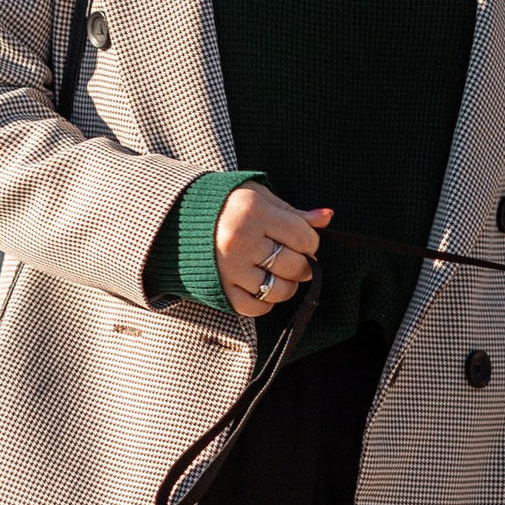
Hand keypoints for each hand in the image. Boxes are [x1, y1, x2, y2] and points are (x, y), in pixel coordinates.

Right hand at [216, 184, 329, 323]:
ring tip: (281, 273)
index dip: (310, 241)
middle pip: (294, 266)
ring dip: (288, 286)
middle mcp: (241, 241)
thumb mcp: (258, 197)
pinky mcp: (219, 288)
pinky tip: (263, 287)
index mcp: (254, 212)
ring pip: (277, 290)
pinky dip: (265, 302)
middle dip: (303, 265)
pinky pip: (253, 307)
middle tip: (295, 259)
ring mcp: (229, 268)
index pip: (303, 237)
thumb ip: (293, 212)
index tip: (302, 240)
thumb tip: (327, 217)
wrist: (177, 217)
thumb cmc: (225, 203)